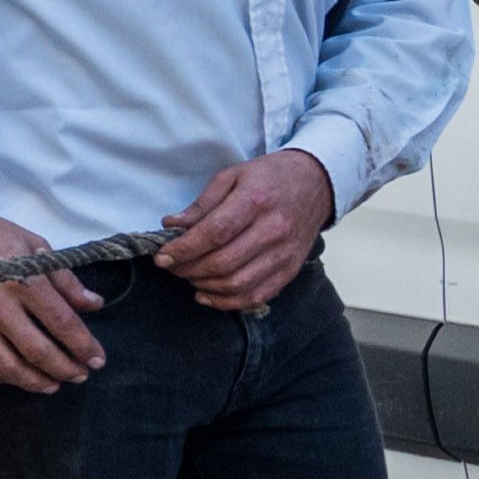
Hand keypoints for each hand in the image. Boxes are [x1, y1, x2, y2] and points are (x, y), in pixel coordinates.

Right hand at [0, 211, 104, 392]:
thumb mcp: (34, 246)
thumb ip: (64, 280)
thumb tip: (94, 304)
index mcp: (22, 279)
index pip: (62, 323)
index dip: (84, 346)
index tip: (97, 359)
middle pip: (37, 351)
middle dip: (65, 369)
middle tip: (80, 376)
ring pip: (7, 367)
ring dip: (35, 382)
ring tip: (52, 385)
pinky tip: (15, 376)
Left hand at [160, 150, 334, 312]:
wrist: (316, 184)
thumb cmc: (269, 177)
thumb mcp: (232, 176)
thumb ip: (202, 204)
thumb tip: (171, 225)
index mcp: (255, 201)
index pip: (214, 233)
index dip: (184, 249)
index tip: (162, 257)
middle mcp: (273, 230)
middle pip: (223, 263)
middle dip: (188, 269)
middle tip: (172, 266)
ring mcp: (284, 254)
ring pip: (237, 284)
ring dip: (204, 286)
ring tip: (188, 276)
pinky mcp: (290, 270)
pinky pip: (256, 297)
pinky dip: (227, 302)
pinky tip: (207, 294)